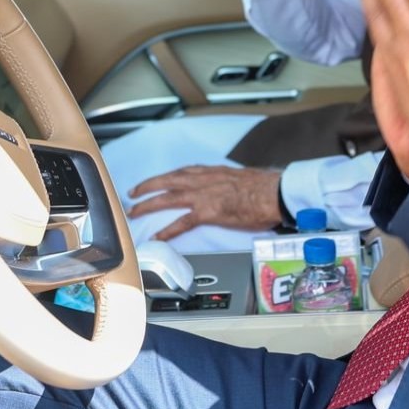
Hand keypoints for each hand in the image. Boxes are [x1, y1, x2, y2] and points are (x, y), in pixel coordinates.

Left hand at [127, 165, 283, 240]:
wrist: (275, 192)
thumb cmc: (266, 187)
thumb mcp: (242, 179)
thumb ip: (229, 183)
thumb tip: (229, 190)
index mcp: (214, 171)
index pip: (184, 171)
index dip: (167, 176)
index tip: (157, 180)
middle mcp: (205, 180)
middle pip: (168, 180)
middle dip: (148, 186)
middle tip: (134, 192)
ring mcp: (204, 195)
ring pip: (168, 198)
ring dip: (149, 204)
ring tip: (135, 211)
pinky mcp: (209, 212)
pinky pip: (182, 221)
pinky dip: (167, 229)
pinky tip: (156, 236)